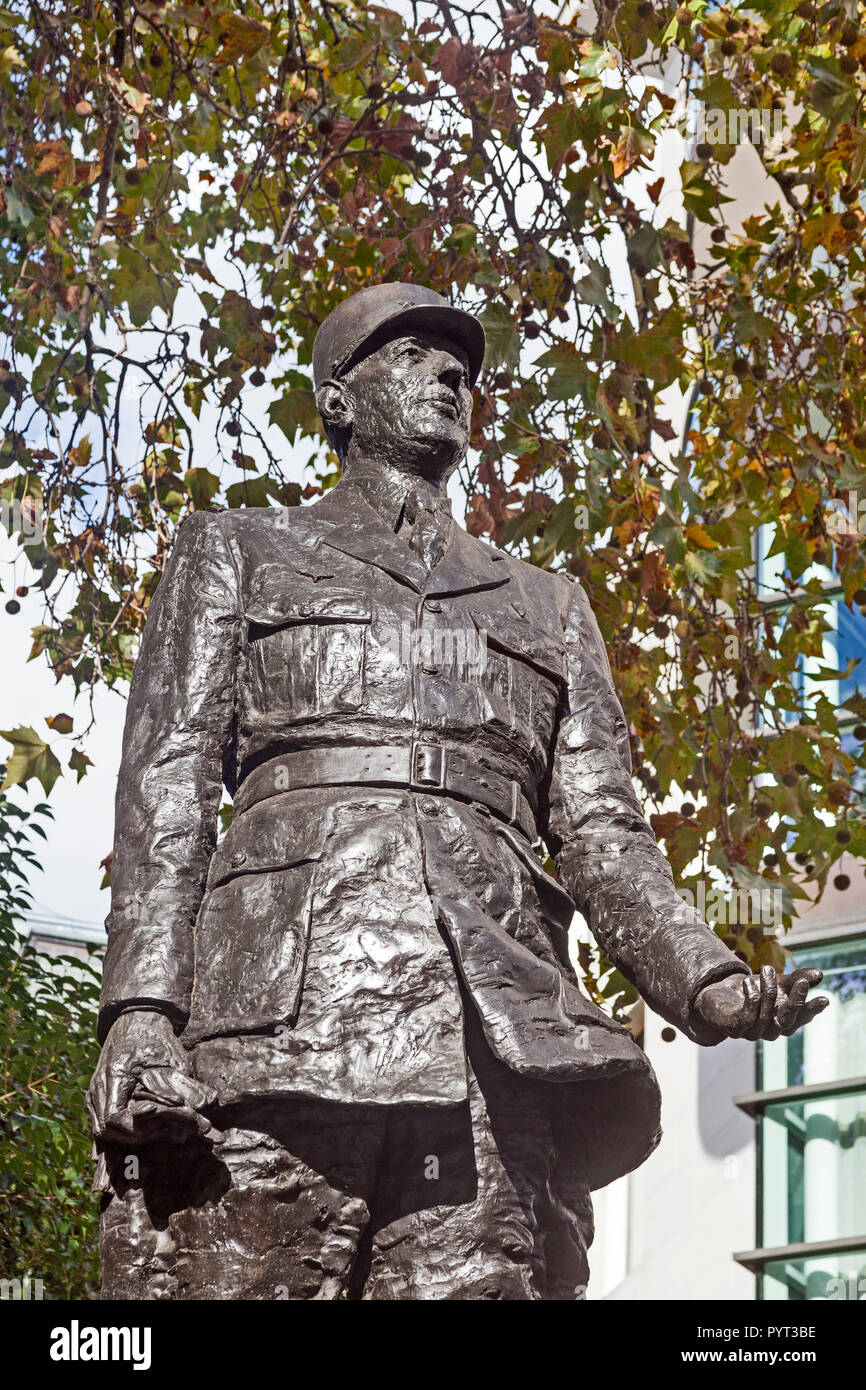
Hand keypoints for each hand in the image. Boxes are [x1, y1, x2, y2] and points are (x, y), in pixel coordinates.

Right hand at [86, 1009, 216, 1144]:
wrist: (136, 1019)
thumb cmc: (156, 1037)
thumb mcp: (173, 1058)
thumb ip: (184, 1085)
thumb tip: (202, 1108)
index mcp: (115, 1074)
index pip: (114, 1117)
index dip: (135, 1128)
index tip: (159, 1125)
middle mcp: (99, 1084)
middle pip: (106, 1128)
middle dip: (134, 1136)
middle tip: (163, 1132)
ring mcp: (93, 1090)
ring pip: (101, 1128)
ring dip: (126, 1135)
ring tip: (154, 1130)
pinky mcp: (95, 1094)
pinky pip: (100, 1121)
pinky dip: (117, 1131)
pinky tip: (139, 1131)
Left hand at [694, 966, 828, 1041]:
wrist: (716, 996)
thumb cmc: (751, 991)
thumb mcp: (776, 982)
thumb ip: (796, 980)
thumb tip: (820, 975)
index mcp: (783, 1022)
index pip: (801, 1019)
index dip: (812, 1010)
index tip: (824, 999)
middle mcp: (771, 1031)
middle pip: (787, 1021)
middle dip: (796, 1002)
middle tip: (803, 982)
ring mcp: (753, 1032)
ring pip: (767, 1013)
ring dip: (769, 989)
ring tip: (768, 968)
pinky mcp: (735, 1028)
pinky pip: (747, 1015)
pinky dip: (751, 997)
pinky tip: (748, 981)